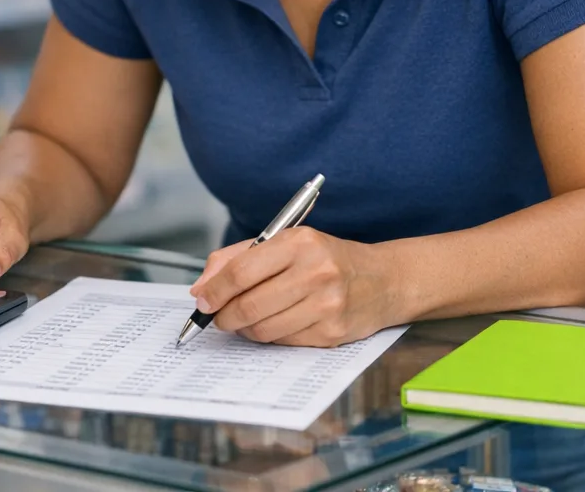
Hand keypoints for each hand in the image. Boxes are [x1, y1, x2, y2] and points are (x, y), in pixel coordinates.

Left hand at [188, 228, 398, 346]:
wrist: (383, 280)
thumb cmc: (328, 259)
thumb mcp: (288, 242)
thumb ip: (239, 257)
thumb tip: (202, 287)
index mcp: (300, 243)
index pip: (241, 271)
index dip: (214, 290)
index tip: (202, 300)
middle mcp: (316, 272)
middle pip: (249, 305)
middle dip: (224, 316)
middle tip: (219, 317)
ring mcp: (326, 305)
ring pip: (263, 330)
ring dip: (245, 329)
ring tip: (247, 319)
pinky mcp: (332, 333)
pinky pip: (283, 342)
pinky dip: (270, 337)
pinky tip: (276, 323)